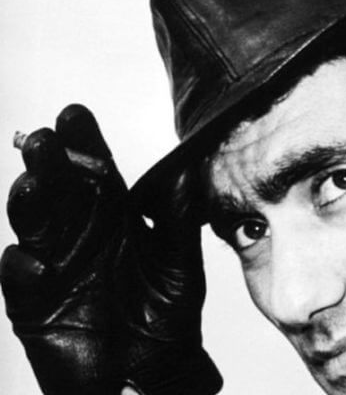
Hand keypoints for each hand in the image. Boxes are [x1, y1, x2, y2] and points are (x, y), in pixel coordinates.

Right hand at [1, 104, 221, 393]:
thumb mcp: (179, 262)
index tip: (75, 115)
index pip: (93, 171)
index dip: (82, 143)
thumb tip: (185, 168)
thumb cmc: (167, 314)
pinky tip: (39, 261)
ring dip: (28, 202)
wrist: (157, 370)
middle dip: (48, 162)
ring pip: (32, 225)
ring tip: (35, 183)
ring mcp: (55, 265)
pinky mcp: (37, 304)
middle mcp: (79, 233)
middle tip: (44, 140)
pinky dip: (26, 268)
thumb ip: (176, 217)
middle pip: (57, 189)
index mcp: (112, 217)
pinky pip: (23, 280)